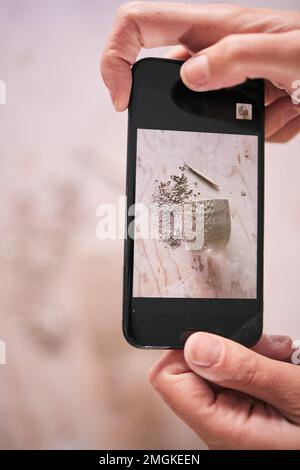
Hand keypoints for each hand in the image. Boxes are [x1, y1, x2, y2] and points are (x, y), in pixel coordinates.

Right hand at [101, 2, 299, 141]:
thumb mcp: (287, 52)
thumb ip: (236, 57)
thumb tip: (189, 76)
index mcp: (213, 28)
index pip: (139, 24)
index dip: (117, 57)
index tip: (123, 97)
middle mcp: (213, 51)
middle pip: (171, 82)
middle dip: (197, 112)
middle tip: (246, 106)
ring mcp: (226, 78)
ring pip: (207, 115)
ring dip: (247, 122)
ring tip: (284, 103)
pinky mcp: (240, 99)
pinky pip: (235, 127)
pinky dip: (264, 128)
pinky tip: (289, 109)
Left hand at [149, 333, 299, 448]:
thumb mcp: (295, 395)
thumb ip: (244, 370)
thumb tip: (196, 345)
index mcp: (223, 428)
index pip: (168, 378)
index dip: (187, 349)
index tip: (220, 338)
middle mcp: (220, 426)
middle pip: (191, 368)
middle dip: (228, 347)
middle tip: (265, 348)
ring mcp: (232, 418)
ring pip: (214, 366)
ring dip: (247, 352)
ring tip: (279, 356)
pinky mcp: (243, 410)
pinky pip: (232, 374)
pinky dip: (255, 361)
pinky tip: (279, 364)